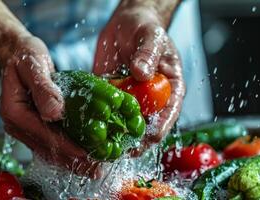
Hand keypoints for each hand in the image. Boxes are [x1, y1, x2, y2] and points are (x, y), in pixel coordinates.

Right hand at [0, 36, 98, 176]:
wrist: (17, 54)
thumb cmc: (24, 56)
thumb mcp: (33, 65)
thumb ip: (43, 88)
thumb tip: (55, 113)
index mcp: (14, 113)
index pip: (43, 135)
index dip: (66, 146)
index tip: (86, 154)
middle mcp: (17, 125)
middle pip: (47, 148)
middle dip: (72, 159)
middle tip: (96, 168)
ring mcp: (25, 128)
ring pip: (49, 149)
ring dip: (71, 159)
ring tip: (93, 167)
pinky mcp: (33, 126)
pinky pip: (50, 142)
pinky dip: (67, 150)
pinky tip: (83, 155)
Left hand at [93, 5, 184, 152]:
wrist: (126, 23)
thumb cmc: (145, 28)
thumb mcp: (150, 36)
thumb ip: (148, 54)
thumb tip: (142, 73)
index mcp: (169, 88)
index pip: (168, 116)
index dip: (157, 131)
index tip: (143, 140)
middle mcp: (151, 98)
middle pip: (146, 126)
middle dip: (133, 140)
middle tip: (118, 149)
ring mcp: (132, 98)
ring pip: (125, 123)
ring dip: (114, 134)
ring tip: (102, 145)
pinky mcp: (113, 96)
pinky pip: (108, 111)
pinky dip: (100, 120)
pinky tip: (89, 127)